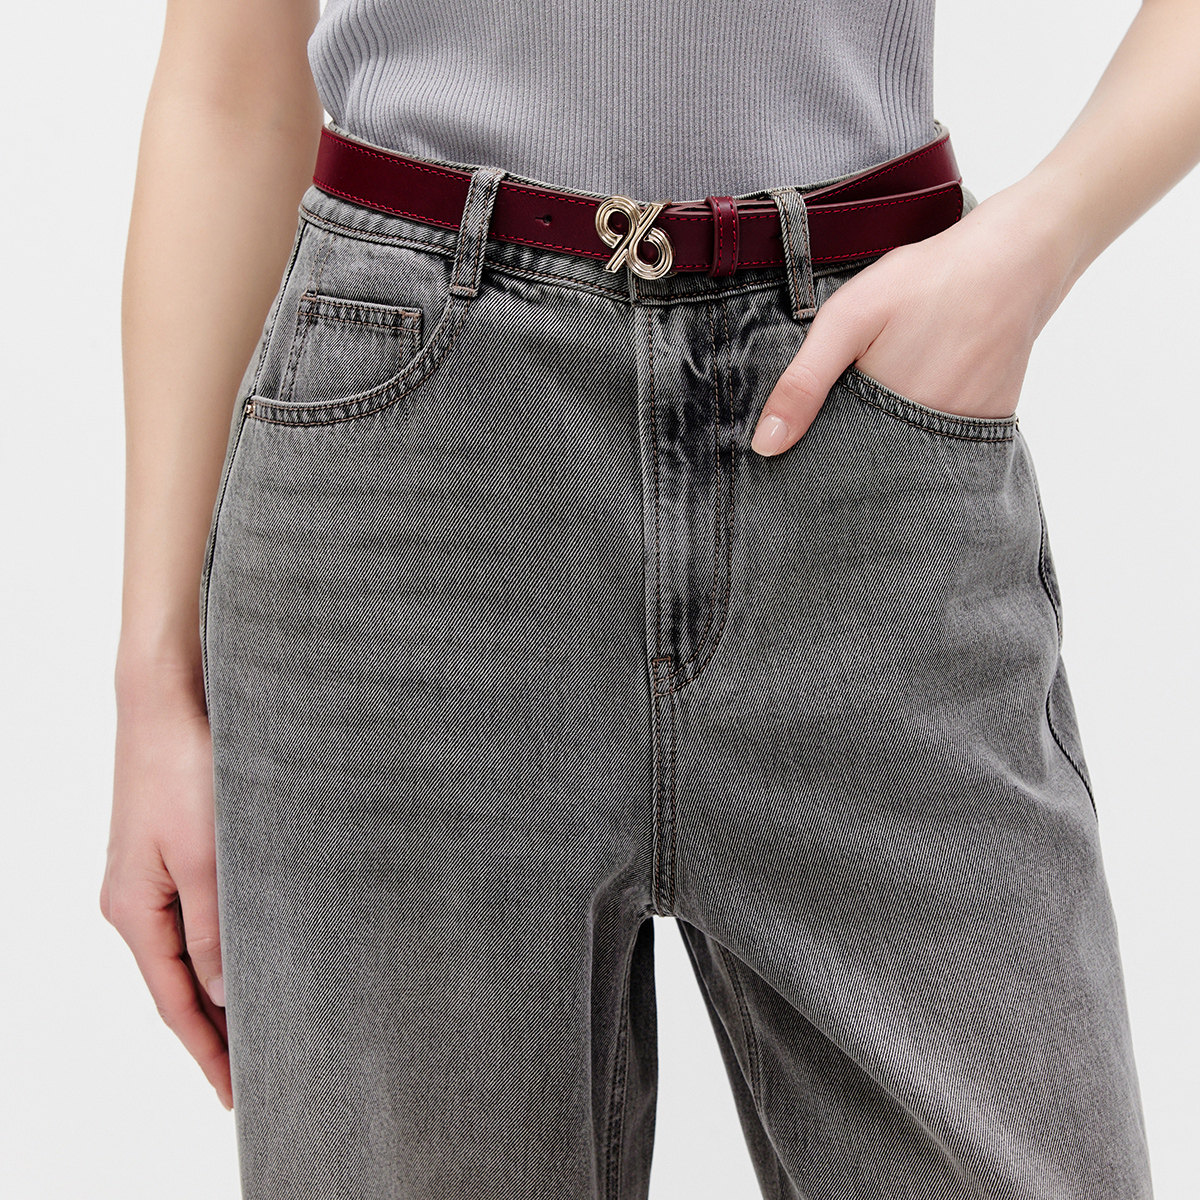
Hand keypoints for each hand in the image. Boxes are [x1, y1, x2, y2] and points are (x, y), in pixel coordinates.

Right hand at [100, 677, 231, 1109]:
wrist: (166, 701)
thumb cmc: (183, 768)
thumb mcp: (207, 857)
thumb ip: (214, 929)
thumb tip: (221, 995)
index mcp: (134, 911)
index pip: (175, 1002)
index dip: (206, 1051)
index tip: (234, 1093)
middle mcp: (134, 902)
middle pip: (178, 983)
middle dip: (214, 1030)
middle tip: (255, 1072)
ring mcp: (148, 877)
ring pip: (189, 951)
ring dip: (220, 988)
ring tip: (257, 1026)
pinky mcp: (169, 851)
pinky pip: (194, 916)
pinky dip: (220, 945)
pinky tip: (246, 954)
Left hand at [750, 181, 1080, 454]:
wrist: (1017, 258)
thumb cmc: (926, 283)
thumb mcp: (847, 320)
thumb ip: (803, 383)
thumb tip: (765, 445)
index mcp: (887, 423)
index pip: (839, 471)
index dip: (817, 462)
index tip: (800, 457)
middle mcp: (931, 443)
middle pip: (875, 469)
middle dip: (852, 458)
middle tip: (850, 412)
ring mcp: (964, 437)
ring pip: (910, 459)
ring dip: (890, 446)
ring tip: (888, 396)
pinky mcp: (990, 426)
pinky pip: (946, 445)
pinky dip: (927, 433)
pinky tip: (923, 392)